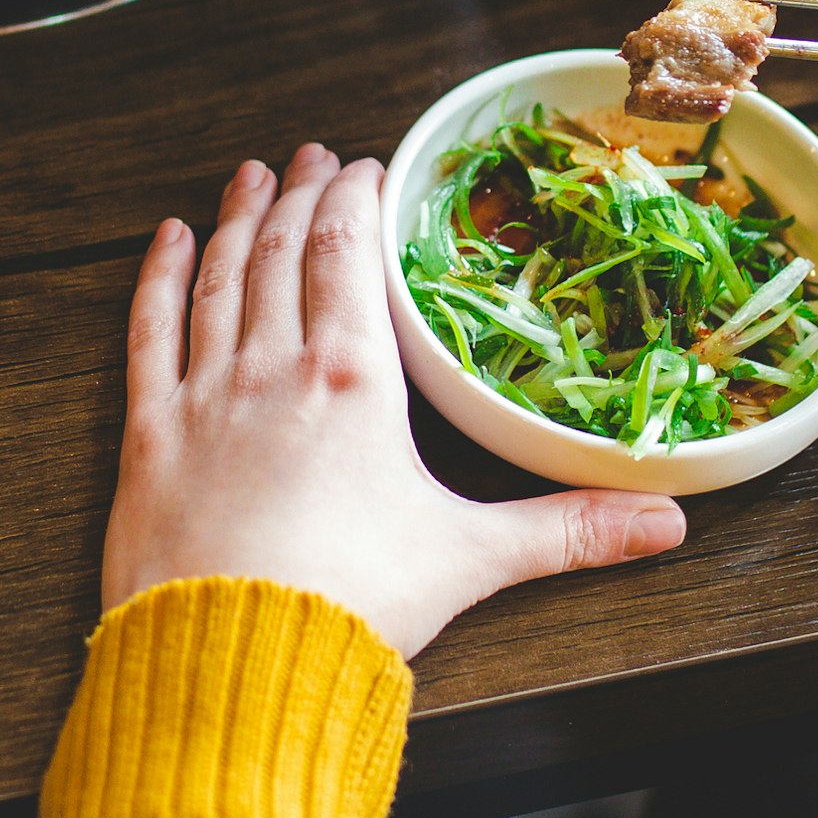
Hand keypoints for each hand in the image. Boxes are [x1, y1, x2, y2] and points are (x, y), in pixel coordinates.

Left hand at [103, 146, 686, 659]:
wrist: (236, 660)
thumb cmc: (354, 602)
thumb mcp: (471, 559)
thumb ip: (569, 531)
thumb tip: (668, 524)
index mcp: (354, 381)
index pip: (347, 257)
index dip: (353, 203)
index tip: (362, 170)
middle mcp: (274, 370)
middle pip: (283, 254)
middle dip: (298, 197)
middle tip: (307, 157)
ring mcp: (204, 398)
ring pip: (220, 281)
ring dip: (236, 221)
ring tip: (247, 179)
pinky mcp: (149, 438)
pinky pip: (150, 334)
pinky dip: (158, 279)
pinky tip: (165, 241)